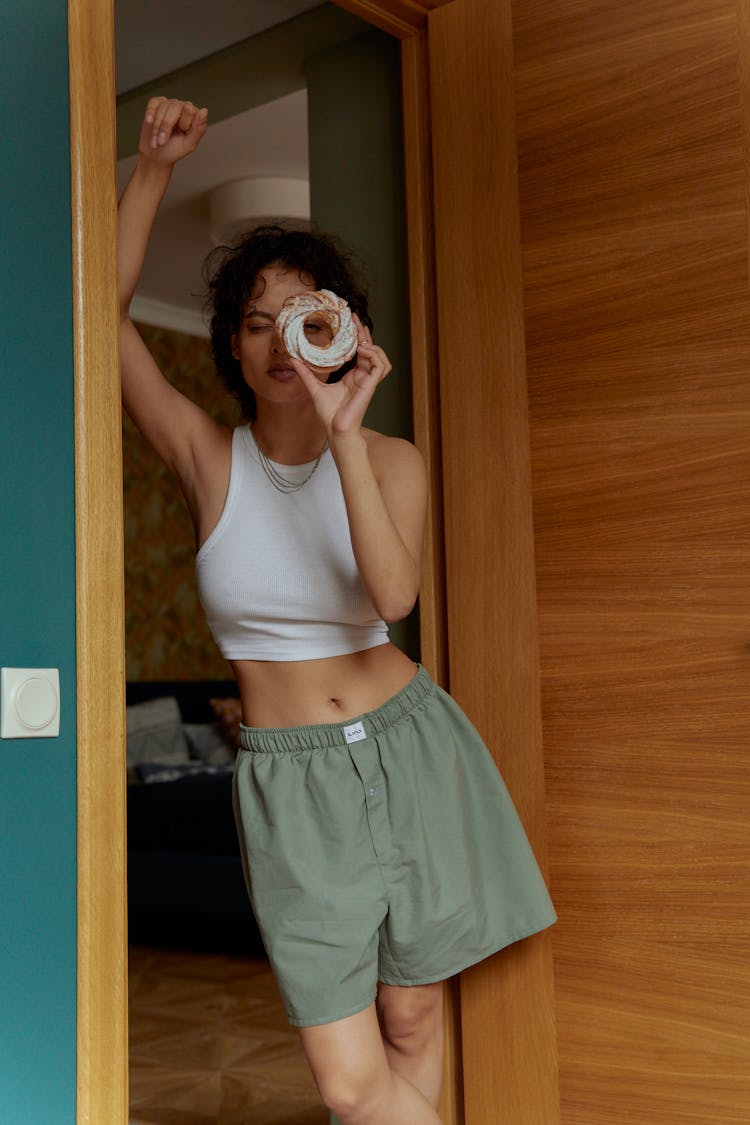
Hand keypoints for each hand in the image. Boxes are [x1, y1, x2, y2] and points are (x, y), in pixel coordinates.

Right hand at [138, 97, 207, 167]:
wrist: (155, 155)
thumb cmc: (174, 151)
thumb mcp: (189, 145)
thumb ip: (199, 129)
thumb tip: (204, 110)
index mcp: (194, 116)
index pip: (189, 109)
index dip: (182, 123)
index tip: (180, 135)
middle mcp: (183, 107)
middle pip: (174, 107)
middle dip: (165, 126)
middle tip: (162, 142)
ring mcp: (170, 104)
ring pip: (162, 107)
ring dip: (157, 126)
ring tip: (156, 140)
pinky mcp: (157, 104)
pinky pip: (153, 103)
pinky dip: (150, 113)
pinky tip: (149, 122)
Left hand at [292, 317, 391, 436]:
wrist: (334, 428)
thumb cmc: (328, 413)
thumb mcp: (314, 387)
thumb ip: (305, 372)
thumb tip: (292, 359)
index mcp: (353, 376)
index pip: (360, 351)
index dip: (357, 336)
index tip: (350, 322)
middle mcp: (363, 376)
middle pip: (371, 350)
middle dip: (364, 334)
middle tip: (354, 319)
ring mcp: (368, 381)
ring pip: (381, 358)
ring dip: (374, 347)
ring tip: (360, 341)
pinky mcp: (370, 386)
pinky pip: (380, 367)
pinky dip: (374, 356)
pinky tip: (362, 352)